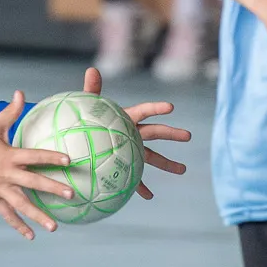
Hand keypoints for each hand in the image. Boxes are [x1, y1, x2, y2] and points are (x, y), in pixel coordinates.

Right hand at [0, 91, 76, 239]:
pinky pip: (7, 214)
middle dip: (52, 189)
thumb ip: (10, 112)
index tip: (69, 161)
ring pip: (21, 205)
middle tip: (72, 194)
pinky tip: (31, 236)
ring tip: (55, 227)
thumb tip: (21, 92)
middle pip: (33, 183)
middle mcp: (6, 175)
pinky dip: (18, 225)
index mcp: (8, 156)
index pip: (34, 156)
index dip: (51, 157)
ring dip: (38, 216)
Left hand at [76, 68, 191, 200]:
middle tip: (188, 135)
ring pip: (152, 157)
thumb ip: (91, 90)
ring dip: (167, 163)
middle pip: (155, 133)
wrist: (78, 138)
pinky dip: (141, 187)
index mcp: (125, 118)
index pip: (143, 111)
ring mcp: (130, 150)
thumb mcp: (87, 105)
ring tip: (182, 170)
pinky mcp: (123, 166)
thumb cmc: (84, 118)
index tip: (170, 107)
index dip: (155, 108)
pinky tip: (149, 197)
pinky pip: (134, 178)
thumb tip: (91, 69)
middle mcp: (132, 133)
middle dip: (171, 134)